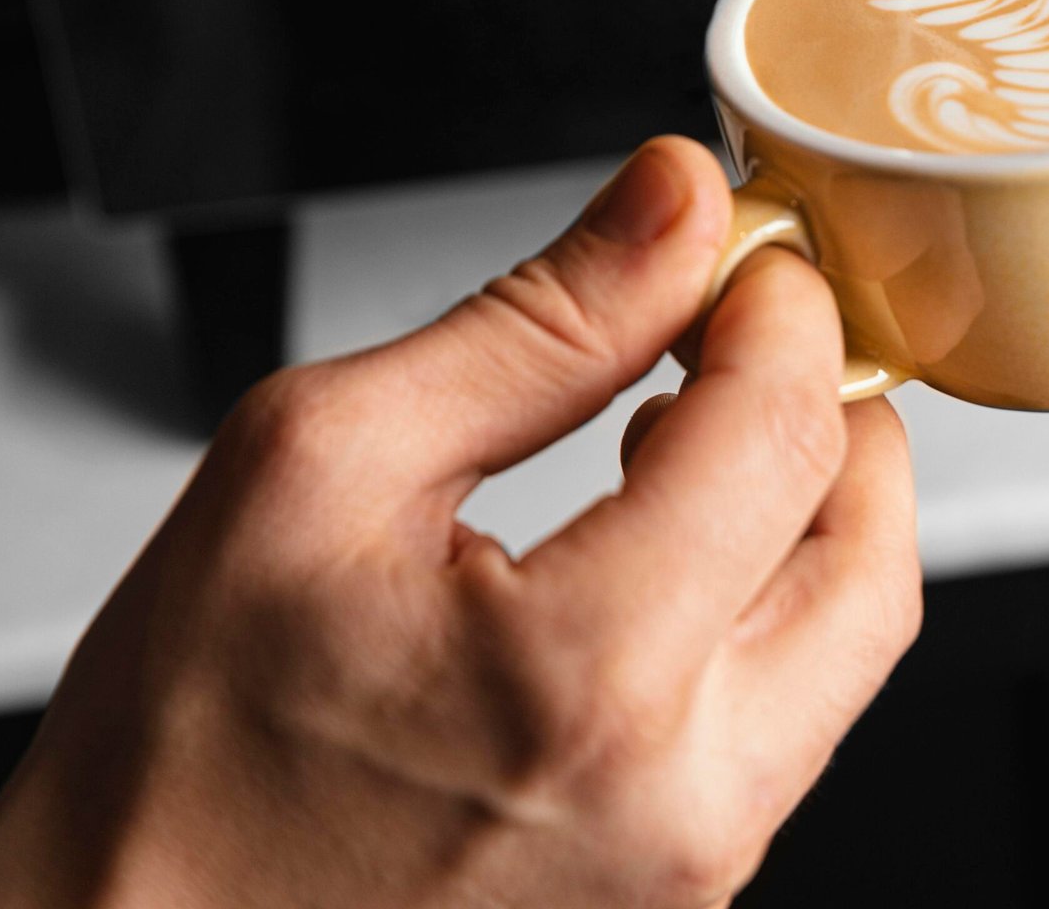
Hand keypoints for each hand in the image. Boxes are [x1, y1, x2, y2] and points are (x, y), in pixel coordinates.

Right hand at [0, 137, 920, 908]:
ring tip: (686, 415)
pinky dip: (761, 590)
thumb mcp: (323, 463)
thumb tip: (673, 206)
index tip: (737, 249)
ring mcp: (693, 865)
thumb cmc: (177, 747)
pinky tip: (663, 533)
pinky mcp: (679, 884)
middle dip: (826, 398)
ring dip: (801, 492)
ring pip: (849, 634)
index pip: (782, 432)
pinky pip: (788, 711)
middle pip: (872, 547)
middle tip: (742, 321)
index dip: (778, 304)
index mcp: (588, 679)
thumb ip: (536, 325)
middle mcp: (681, 801)